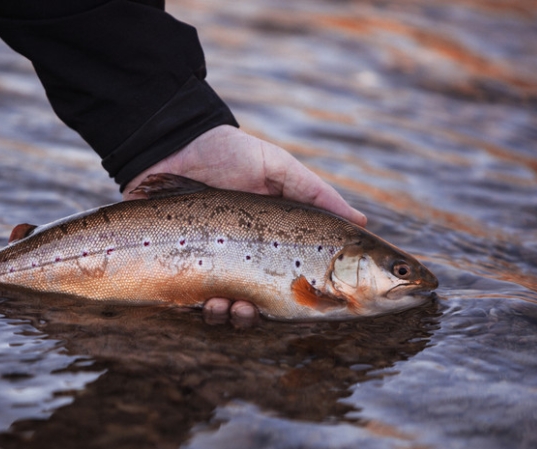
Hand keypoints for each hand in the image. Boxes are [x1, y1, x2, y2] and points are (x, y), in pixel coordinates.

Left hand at [122, 125, 366, 323]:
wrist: (174, 145)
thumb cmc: (230, 154)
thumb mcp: (279, 169)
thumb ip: (316, 196)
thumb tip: (361, 222)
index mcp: (273, 242)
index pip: (297, 279)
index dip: (313, 298)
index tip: (325, 308)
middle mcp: (245, 260)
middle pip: (263, 305)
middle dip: (263, 315)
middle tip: (260, 309)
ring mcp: (212, 268)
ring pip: (231, 314)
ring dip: (236, 319)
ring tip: (230, 306)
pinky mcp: (181, 270)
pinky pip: (196, 306)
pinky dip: (208, 313)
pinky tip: (210, 301)